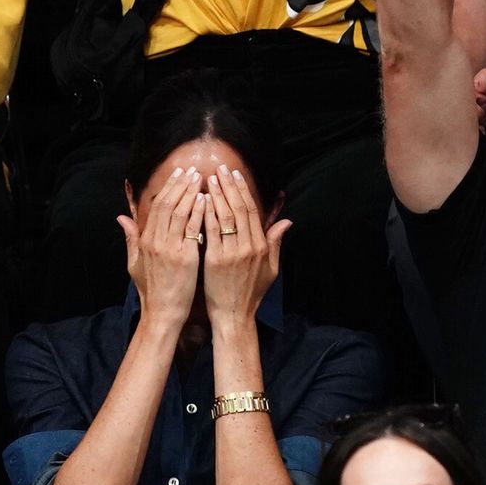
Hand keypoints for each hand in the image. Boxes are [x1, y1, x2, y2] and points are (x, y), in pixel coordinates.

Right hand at [117, 166, 203, 327]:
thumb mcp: (135, 263)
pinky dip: (198, 212)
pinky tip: (205, 200)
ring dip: (190, 193)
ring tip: (201, 178)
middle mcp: (156, 241)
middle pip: (167, 204)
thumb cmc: (151, 290)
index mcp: (145, 241)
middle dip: (180, 184)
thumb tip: (121, 217)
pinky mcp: (184, 258)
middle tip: (192, 170)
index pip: (156, 206)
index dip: (168, 187)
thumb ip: (130, 238)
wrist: (162, 312)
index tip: (179, 174)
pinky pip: (191, 229)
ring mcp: (170, 249)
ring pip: (179, 213)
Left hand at [202, 164, 291, 331]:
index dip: (243, 191)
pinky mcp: (216, 260)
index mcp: (261, 246)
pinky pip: (211, 232)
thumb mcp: (271, 269)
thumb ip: (276, 243)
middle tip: (220, 168)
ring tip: (208, 178)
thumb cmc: (251, 293)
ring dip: (216, 195)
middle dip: (229, 186)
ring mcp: (232, 253)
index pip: (251, 211)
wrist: (235, 316)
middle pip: (238, 209)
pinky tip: (200, 201)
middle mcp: (249, 247)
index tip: (235, 175)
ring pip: (224, 217)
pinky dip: (206, 214)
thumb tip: (286, 222)